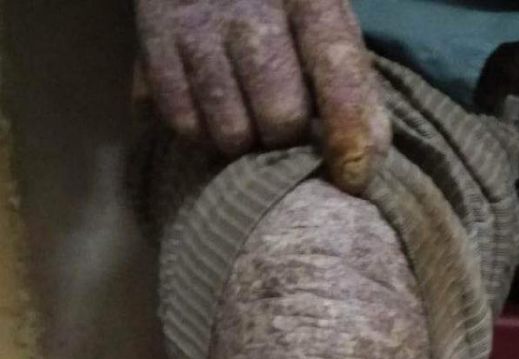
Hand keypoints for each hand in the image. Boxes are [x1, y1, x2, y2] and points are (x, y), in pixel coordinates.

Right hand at [133, 0, 389, 192]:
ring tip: (247, 122)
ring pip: (230, 132)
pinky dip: (201, 134)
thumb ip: (351, 87)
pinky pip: (183, 123)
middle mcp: (249, 2)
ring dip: (245, 145)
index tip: (353, 181)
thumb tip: (364, 166)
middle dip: (287, 141)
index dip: (348, 132)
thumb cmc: (278, 8)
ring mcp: (196, 21)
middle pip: (280, 116)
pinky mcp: (153, 40)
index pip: (337, 68)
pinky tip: (211, 111)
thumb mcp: (322, 26)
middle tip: (283, 131)